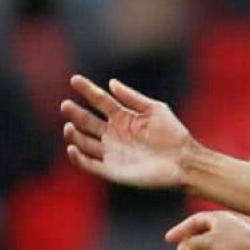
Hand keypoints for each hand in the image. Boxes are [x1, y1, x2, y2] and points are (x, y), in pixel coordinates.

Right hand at [60, 75, 191, 188]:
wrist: (184, 161)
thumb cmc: (173, 134)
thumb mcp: (155, 110)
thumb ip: (132, 98)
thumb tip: (111, 82)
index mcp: (123, 117)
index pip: (100, 101)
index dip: (87, 90)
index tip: (74, 79)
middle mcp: (113, 133)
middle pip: (88, 121)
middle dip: (75, 113)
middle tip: (66, 105)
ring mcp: (111, 152)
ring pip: (84, 142)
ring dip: (74, 135)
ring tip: (69, 127)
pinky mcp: (111, 170)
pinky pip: (89, 164)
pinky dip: (78, 158)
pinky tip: (72, 148)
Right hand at [165, 210, 249, 249]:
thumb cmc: (237, 245)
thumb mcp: (209, 242)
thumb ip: (193, 244)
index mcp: (217, 219)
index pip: (194, 221)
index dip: (181, 229)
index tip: (168, 239)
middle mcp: (222, 229)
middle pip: (199, 234)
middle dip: (187, 244)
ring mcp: (227, 243)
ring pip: (205, 248)